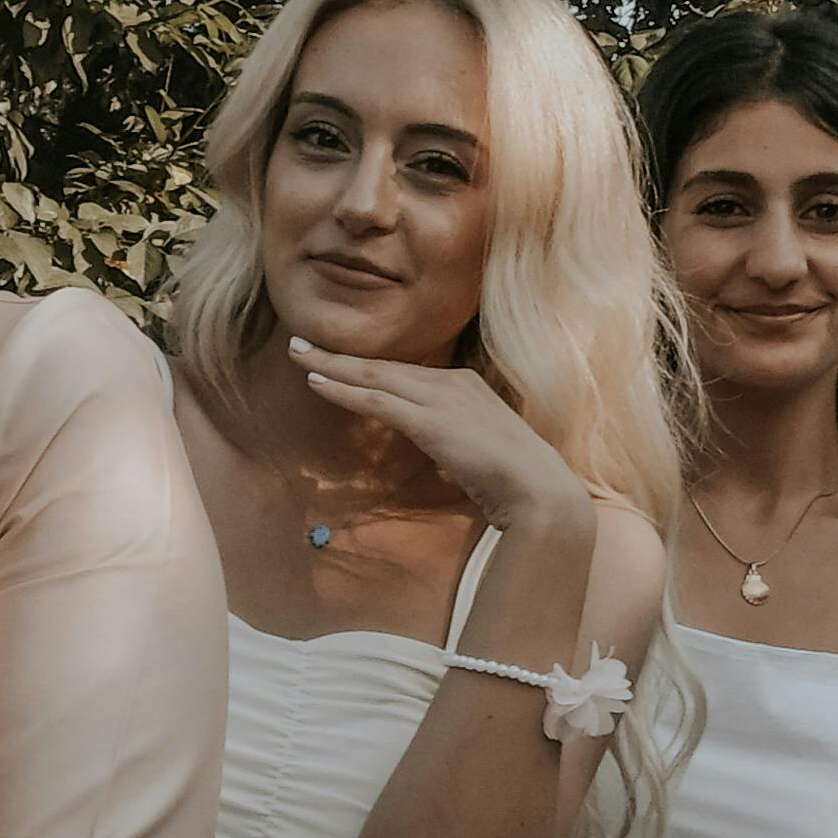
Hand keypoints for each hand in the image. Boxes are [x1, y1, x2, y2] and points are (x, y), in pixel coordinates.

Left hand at [282, 342, 591, 548]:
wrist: (540, 492)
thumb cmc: (516, 484)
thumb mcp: (481, 456)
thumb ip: (458, 450)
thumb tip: (445, 463)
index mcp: (466, 386)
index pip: (406, 375)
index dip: (369, 369)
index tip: (339, 362)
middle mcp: (452, 382)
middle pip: (384, 367)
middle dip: (339, 356)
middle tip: (300, 344)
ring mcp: (441, 398)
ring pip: (374, 377)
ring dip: (331, 366)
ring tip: (297, 354)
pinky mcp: (429, 420)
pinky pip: (375, 401)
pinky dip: (343, 391)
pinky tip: (317, 384)